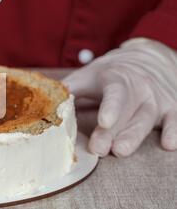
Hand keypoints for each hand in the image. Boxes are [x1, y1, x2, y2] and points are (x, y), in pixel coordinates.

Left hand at [63, 38, 176, 156]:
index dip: (110, 106)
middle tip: (100, 149)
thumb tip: (44, 102)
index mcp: (116, 78)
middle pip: (127, 111)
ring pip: (147, 119)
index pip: (114, 92)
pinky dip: (176, 131)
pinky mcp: (172, 108)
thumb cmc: (110, 73)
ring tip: (121, 151)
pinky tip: (170, 145)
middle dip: (114, 131)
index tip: (104, 121)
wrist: (148, 58)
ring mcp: (157, 98)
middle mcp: (139, 87)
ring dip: (135, 136)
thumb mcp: (88, 75)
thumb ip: (69, 88)